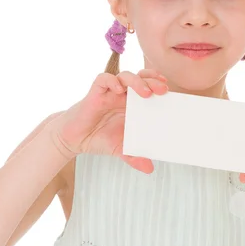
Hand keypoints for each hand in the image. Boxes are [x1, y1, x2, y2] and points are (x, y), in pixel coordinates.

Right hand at [49, 69, 168, 173]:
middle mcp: (122, 96)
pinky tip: (118, 90)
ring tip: (145, 93)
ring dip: (136, 81)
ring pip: (125, 76)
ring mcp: (109, 92)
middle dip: (152, 81)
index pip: (148, 87)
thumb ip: (134, 157)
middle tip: (162, 91)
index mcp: (132, 105)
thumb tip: (149, 169)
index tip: (169, 91)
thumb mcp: (120, 150)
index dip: (158, 85)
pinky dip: (112, 81)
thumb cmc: (99, 139)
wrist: (75, 140)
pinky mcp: (95, 93)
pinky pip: (103, 79)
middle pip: (140, 78)